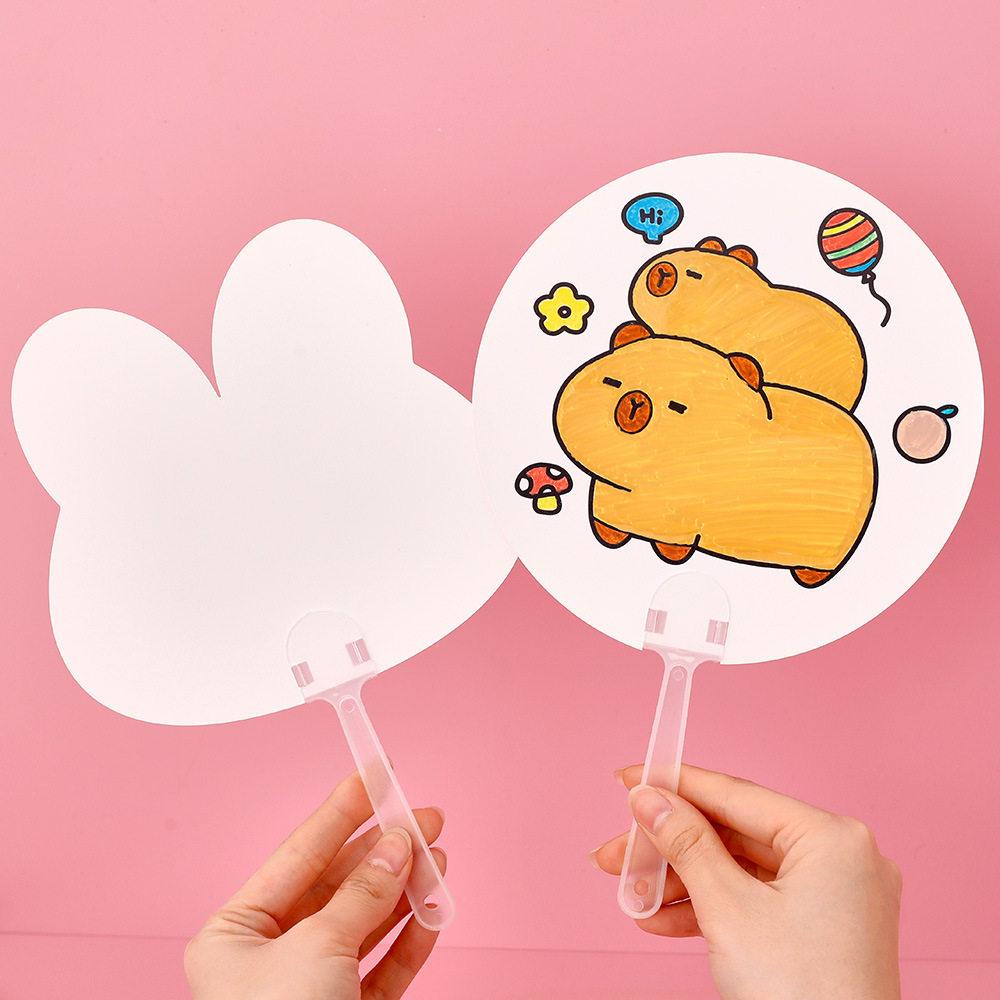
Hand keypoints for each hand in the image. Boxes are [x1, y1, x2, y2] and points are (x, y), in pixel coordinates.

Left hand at [185, 772, 444, 999]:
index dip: (341, 810)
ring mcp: (312, 987)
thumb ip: (362, 893)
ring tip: (439, 855)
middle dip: (385, 849)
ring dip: (406, 888)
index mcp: (237, 932)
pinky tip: (435, 906)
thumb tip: (397, 845)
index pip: (299, 853)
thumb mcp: (317, 947)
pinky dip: (412, 936)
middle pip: (339, 884)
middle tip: (424, 817)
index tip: (375, 772)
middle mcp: (271, 955)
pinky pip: (385, 965)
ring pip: (367, 922)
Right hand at [591, 765, 901, 999]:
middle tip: (618, 853)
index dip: (677, 785)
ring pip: (740, 869)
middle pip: (733, 834)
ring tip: (634, 895)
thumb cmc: (802, 997)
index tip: (631, 778)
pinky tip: (662, 918)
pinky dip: (711, 907)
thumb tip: (649, 798)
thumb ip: (685, 844)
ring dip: (682, 883)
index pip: (737, 795)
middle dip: (669, 849)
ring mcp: (836, 896)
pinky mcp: (825, 928)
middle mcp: (842, 858)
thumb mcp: (728, 910)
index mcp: (833, 839)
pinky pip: (757, 899)